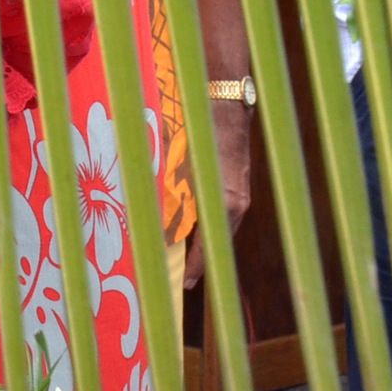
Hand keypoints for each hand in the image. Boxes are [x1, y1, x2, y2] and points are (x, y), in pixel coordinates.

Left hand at [183, 102, 252, 288]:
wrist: (224, 106)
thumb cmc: (196, 132)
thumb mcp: (178, 165)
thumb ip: (169, 192)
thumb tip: (150, 215)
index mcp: (222, 202)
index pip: (209, 245)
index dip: (198, 267)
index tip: (187, 284)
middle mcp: (236, 203)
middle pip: (217, 241)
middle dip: (202, 261)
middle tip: (183, 278)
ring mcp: (240, 195)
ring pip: (221, 228)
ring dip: (205, 243)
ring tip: (186, 259)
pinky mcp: (239, 186)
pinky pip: (224, 215)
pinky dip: (210, 226)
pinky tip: (196, 229)